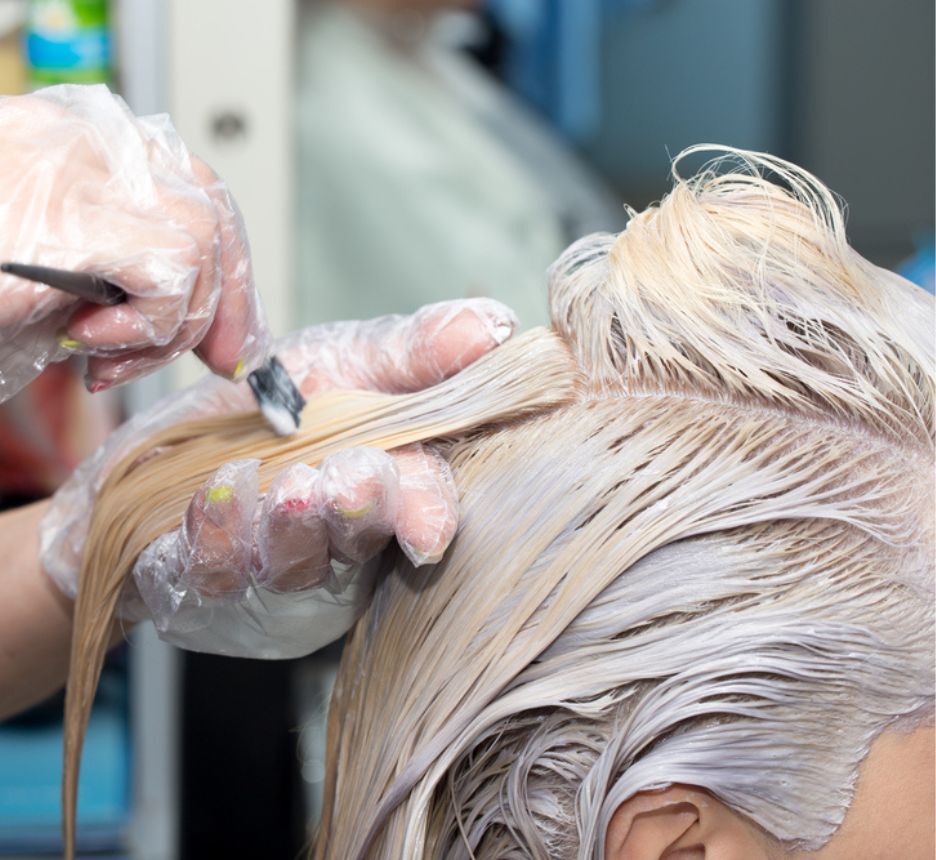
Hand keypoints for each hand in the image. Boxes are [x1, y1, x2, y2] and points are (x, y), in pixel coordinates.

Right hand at [0, 84, 268, 401]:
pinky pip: (172, 270)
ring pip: (200, 241)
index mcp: (77, 147)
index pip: (193, 186)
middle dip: (229, 299)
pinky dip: (151, 326)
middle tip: (218, 361)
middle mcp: (80, 142)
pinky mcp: (70, 213)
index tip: (232, 331)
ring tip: (110, 354)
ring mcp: (74, 169)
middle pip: (211, 207)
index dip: (228, 265)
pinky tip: (90, 341)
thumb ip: (121, 273)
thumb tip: (206, 323)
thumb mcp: (53, 274)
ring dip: (173, 325)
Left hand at [40, 298, 515, 655]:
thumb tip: (494, 327)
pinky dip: (216, 535)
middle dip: (359, 513)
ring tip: (289, 485)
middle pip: (359, 540)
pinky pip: (210, 571)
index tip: (429, 530)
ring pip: (291, 564)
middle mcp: (338, 540)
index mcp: (386, 486)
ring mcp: (273, 567)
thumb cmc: (279, 403)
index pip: (420, 507)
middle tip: (352, 480)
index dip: (427, 515)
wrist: (175, 441)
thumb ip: (415, 351)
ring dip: (292, 527)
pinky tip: (216, 494)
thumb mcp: (346, 359)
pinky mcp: (205, 582)